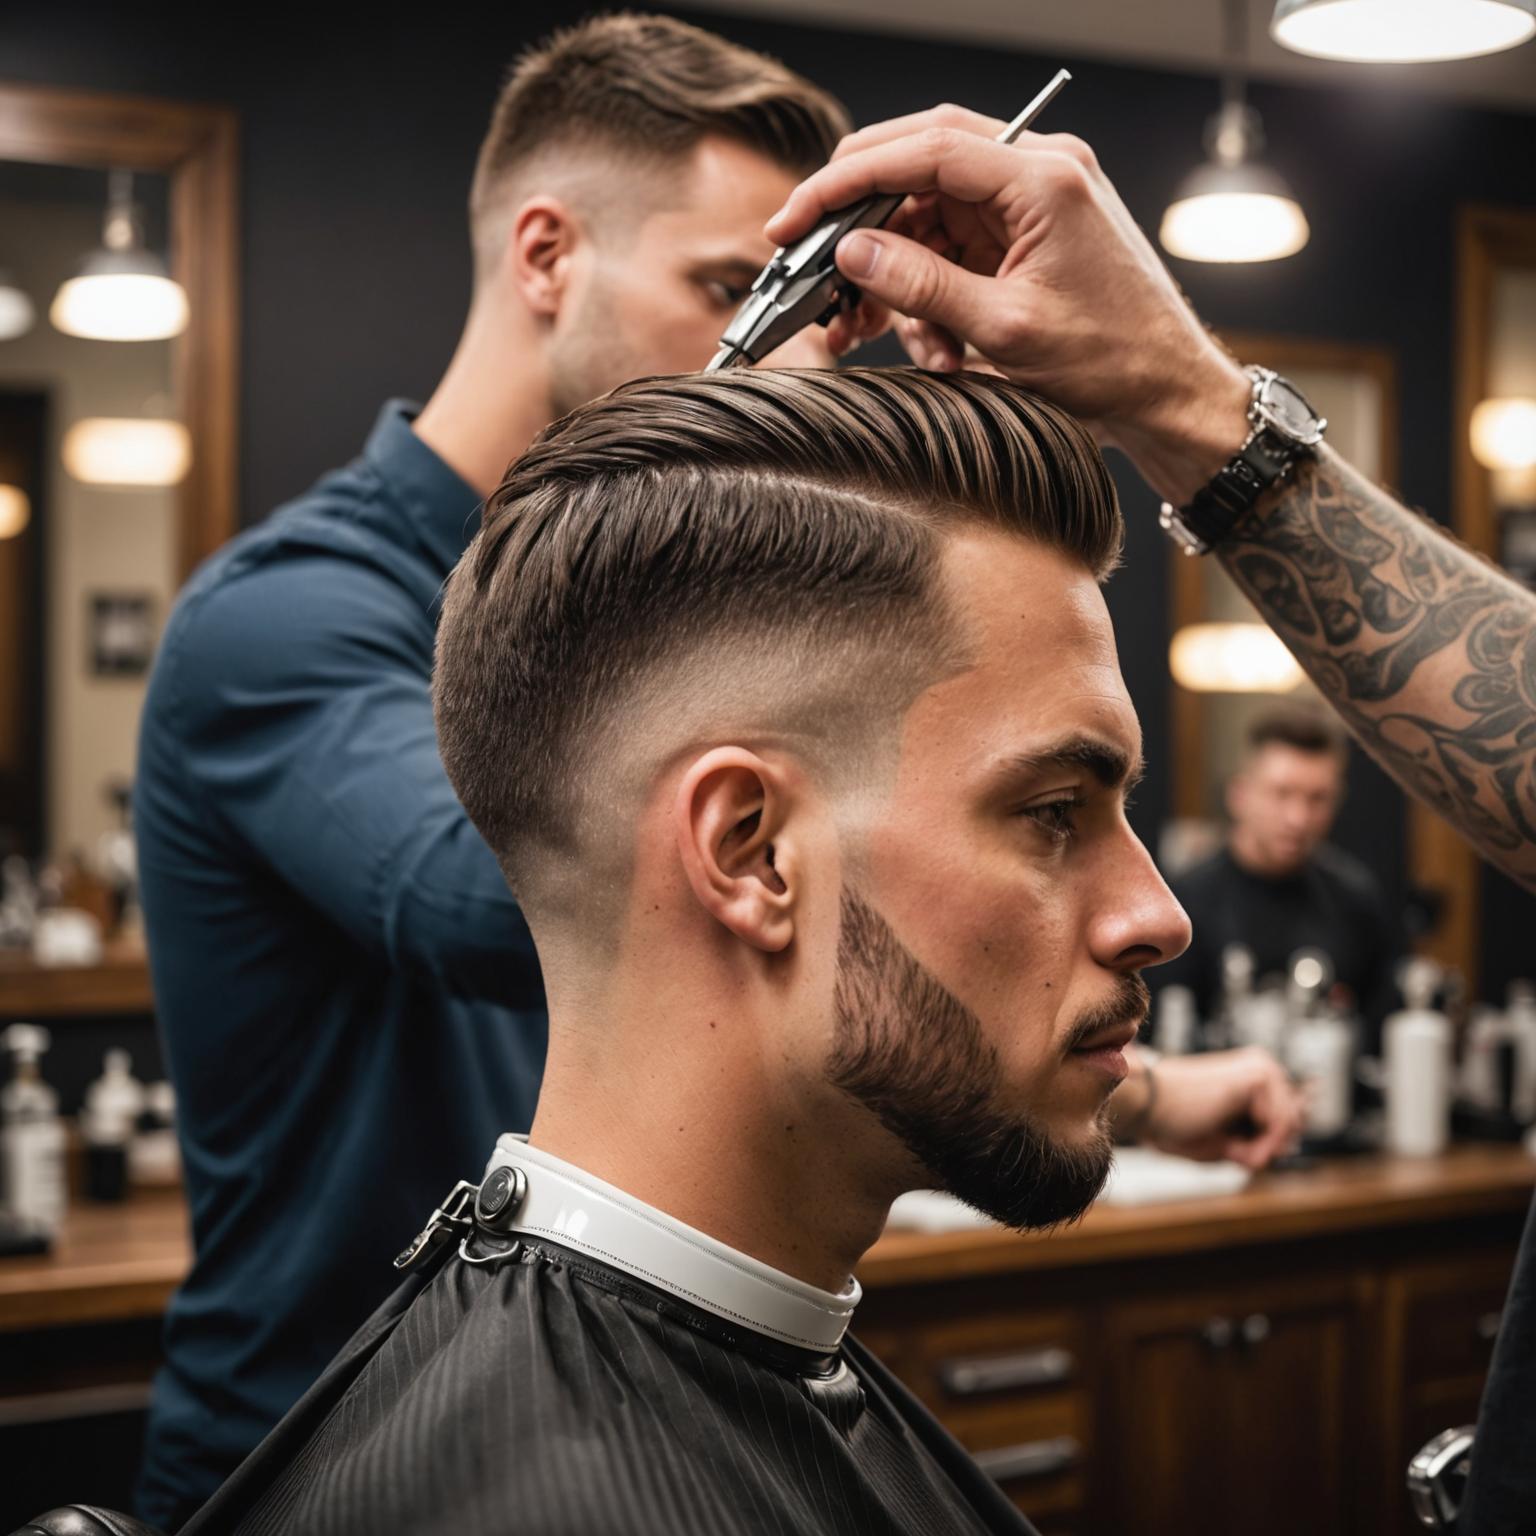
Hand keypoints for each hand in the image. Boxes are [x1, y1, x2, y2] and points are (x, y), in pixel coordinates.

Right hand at [767, 107, 1251, 504]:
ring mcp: (1030, 206)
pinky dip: (926, 297)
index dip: (849, 180)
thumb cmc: (1112, 362)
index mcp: (1043, 177)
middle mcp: (1038, 174)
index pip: (924, 150)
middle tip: (812, 264)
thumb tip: (851, 252)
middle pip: (919, 169)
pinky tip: (932, 348)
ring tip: (885, 338)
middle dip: (861, 223)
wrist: (1167, 396)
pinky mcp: (1022, 242)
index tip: (798, 218)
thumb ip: (922, 285)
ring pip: (927, 218)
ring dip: (896, 279)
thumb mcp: (1003, 329)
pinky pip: (950, 254)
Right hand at [1133, 1047, 1304, 1170]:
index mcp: (1253, 1077)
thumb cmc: (1178, 1124)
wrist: (1146, 1105)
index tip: (1238, 1152)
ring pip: (1289, 1128)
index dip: (1267, 1147)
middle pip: (1293, 1126)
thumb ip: (1266, 1141)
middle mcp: (1262, 1066)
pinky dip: (1259, 1146)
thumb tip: (1292, 1140)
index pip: (1289, 1121)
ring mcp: (1263, 1068)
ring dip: (1259, 1150)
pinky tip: (1232, 1144)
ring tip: (1227, 1148)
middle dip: (1264, 1148)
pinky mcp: (1259, 1076)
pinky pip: (1282, 1127)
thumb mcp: (1230, 1142)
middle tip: (1230, 1150)